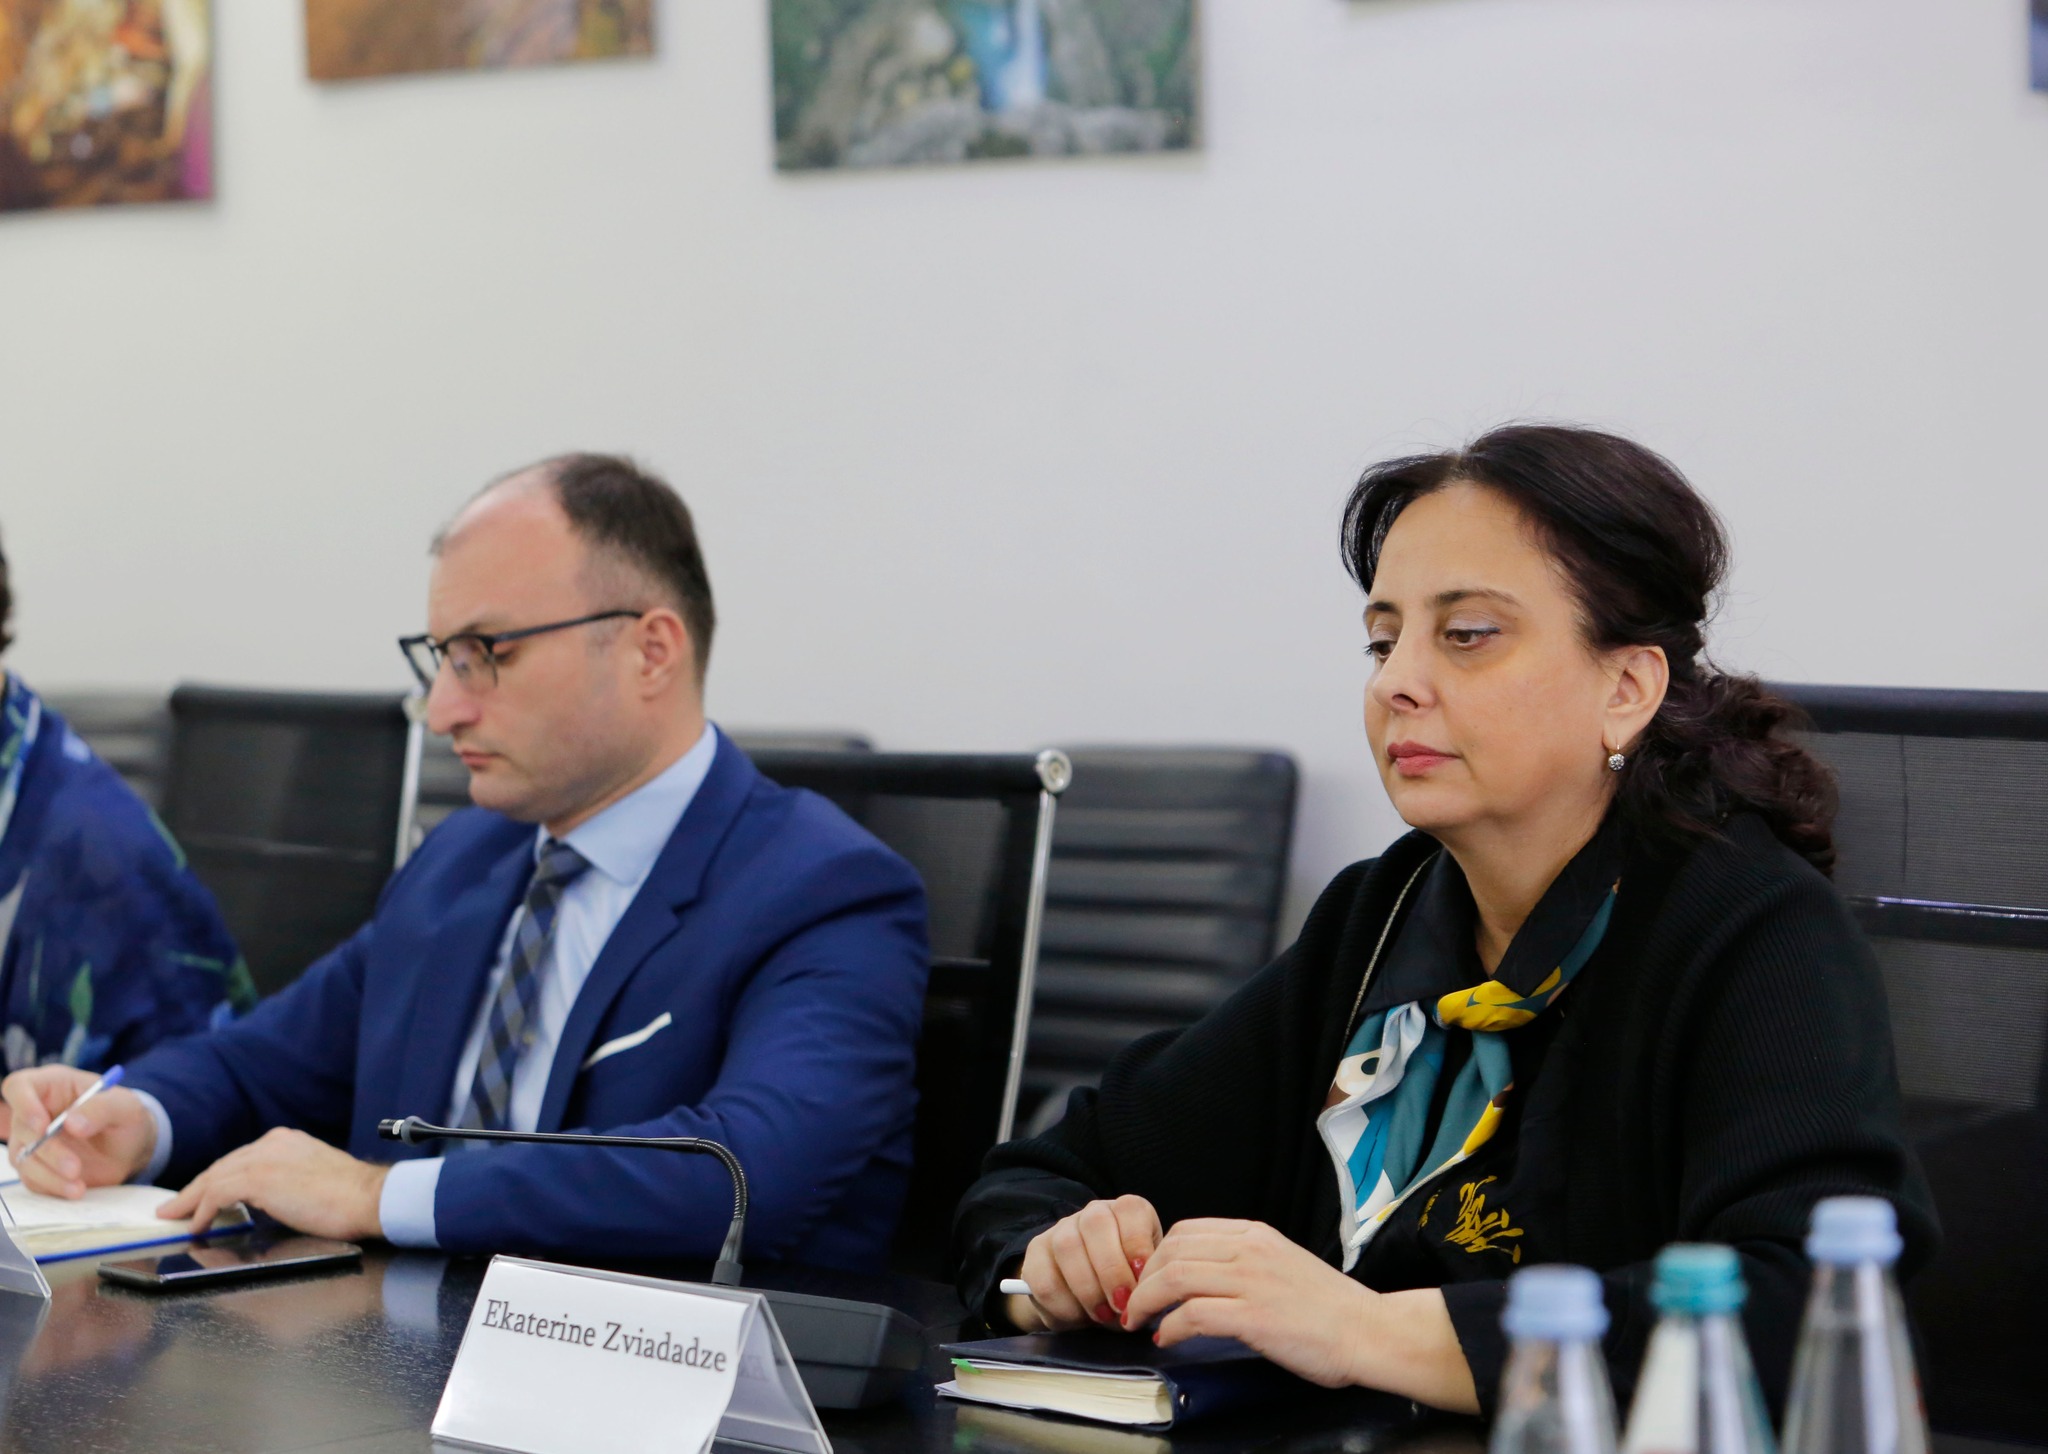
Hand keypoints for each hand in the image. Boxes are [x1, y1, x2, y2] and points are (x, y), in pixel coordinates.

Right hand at [0, 1067, 156, 1197]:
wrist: (131, 1147)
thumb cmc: (125, 1116)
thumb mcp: (125, 1106)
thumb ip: (101, 1109)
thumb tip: (70, 1124)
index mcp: (53, 1085)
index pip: (19, 1086)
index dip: (24, 1104)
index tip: (43, 1126)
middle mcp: (36, 1111)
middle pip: (22, 1129)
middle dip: (49, 1151)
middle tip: (75, 1167)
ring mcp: (32, 1141)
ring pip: (23, 1158)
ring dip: (49, 1174)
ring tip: (78, 1185)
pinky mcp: (37, 1166)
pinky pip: (32, 1179)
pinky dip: (52, 1187)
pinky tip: (75, 1190)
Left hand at [157, 1128, 387, 1241]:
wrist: (369, 1198)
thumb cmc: (350, 1199)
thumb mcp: (312, 1183)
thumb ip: (286, 1186)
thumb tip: (264, 1205)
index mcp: (287, 1142)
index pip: (241, 1160)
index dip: (218, 1180)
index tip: (203, 1196)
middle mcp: (272, 1143)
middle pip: (222, 1166)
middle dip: (197, 1188)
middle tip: (177, 1207)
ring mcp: (264, 1159)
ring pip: (214, 1178)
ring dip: (191, 1200)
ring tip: (176, 1216)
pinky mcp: (258, 1179)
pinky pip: (216, 1194)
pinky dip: (202, 1210)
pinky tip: (198, 1225)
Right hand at [1008, 1195, 1161, 1331]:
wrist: (1089, 1302)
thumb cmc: (1126, 1288)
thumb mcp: (1144, 1283)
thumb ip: (1146, 1287)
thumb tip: (1140, 1304)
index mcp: (1126, 1212)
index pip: (1130, 1210)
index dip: (1137, 1245)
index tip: (1142, 1278)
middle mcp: (1093, 1213)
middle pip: (1096, 1224)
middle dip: (1111, 1270)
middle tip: (1121, 1304)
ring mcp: (1061, 1229)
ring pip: (1067, 1246)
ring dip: (1087, 1289)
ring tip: (1102, 1314)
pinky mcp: (1035, 1252)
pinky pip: (1044, 1278)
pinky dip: (1064, 1305)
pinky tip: (1078, 1316)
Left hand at [1120, 1219, 1478, 1410]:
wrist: (1370, 1331)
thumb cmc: (1330, 1308)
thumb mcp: (1283, 1264)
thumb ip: (1245, 1262)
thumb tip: (1202, 1279)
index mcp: (1256, 1234)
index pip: (1187, 1231)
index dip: (1156, 1255)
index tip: (1146, 1279)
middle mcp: (1250, 1249)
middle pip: (1172, 1251)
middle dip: (1142, 1278)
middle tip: (1133, 1304)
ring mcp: (1251, 1281)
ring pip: (1174, 1277)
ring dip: (1146, 1302)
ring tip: (1138, 1321)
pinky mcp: (1254, 1316)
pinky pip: (1192, 1314)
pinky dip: (1169, 1326)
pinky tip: (1166, 1338)